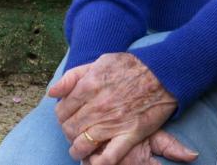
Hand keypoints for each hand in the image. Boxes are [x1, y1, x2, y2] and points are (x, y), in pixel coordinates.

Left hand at [50, 53, 178, 163]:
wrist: (164, 72)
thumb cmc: (131, 66)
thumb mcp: (99, 62)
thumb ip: (73, 77)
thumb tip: (52, 93)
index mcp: (89, 86)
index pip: (61, 111)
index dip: (62, 116)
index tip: (69, 117)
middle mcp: (98, 106)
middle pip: (70, 129)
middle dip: (69, 133)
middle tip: (76, 132)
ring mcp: (113, 122)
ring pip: (83, 144)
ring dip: (78, 149)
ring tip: (82, 148)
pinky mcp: (130, 133)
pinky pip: (109, 156)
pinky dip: (99, 163)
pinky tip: (95, 162)